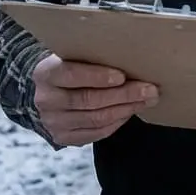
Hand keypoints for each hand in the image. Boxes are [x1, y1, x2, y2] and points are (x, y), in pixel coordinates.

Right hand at [32, 54, 158, 145]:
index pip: (72, 75)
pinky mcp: (63, 137)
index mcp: (46, 73)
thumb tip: (134, 58)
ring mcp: (52, 122)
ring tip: (147, 100)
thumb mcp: (76, 57)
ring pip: (96, 118)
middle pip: (89, 99)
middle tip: (150, 89)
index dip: (98, 76)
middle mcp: (46, 99)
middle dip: (124, 95)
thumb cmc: (73, 68)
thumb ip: (95, 57)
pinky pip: (96, 133)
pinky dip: (117, 123)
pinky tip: (130, 112)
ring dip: (126, 109)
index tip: (123, 76)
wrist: (51, 92)